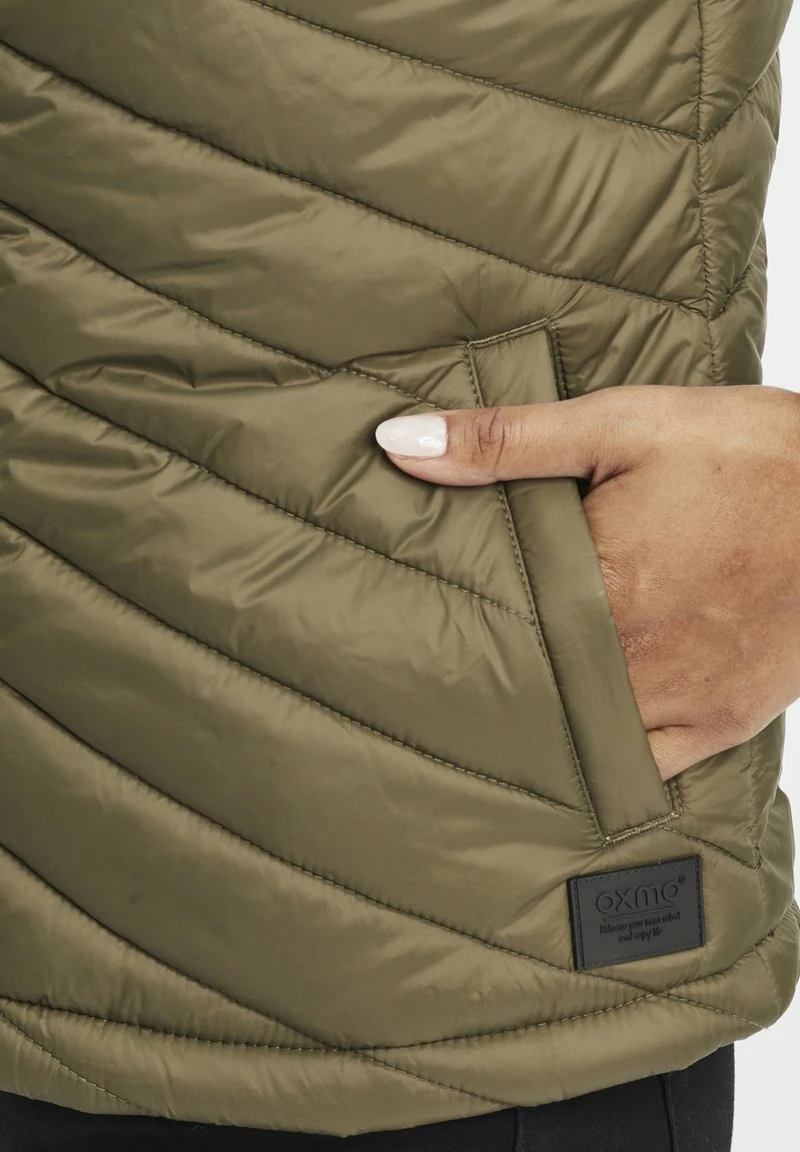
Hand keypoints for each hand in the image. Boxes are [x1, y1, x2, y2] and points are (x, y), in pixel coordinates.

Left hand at [374, 384, 799, 781]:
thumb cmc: (753, 457)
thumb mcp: (622, 424)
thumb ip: (505, 441)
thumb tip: (401, 442)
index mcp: (595, 591)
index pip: (482, 626)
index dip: (441, 626)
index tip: (403, 627)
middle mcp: (631, 661)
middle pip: (524, 687)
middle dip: (480, 677)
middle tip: (431, 670)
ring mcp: (680, 702)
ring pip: (575, 735)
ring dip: (536, 719)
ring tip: (491, 702)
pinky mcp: (722, 723)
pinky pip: (645, 766)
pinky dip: (605, 757)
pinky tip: (573, 741)